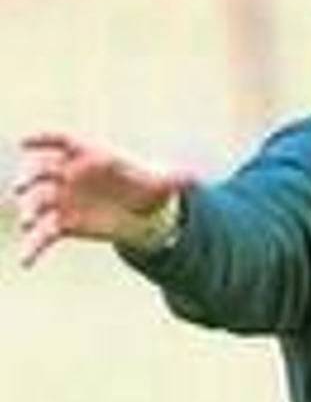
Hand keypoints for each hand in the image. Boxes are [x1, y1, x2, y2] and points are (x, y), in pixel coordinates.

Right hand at [12, 132, 191, 266]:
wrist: (141, 211)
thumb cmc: (147, 187)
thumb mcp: (163, 184)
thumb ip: (176, 179)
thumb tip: (197, 179)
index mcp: (90, 156)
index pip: (61, 141)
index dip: (42, 139)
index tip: (24, 142)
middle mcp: (69, 174)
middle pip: (41, 171)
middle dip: (29, 178)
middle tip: (22, 189)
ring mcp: (62, 198)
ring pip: (38, 202)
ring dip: (30, 211)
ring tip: (29, 224)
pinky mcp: (62, 223)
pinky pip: (43, 235)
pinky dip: (33, 247)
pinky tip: (26, 262)